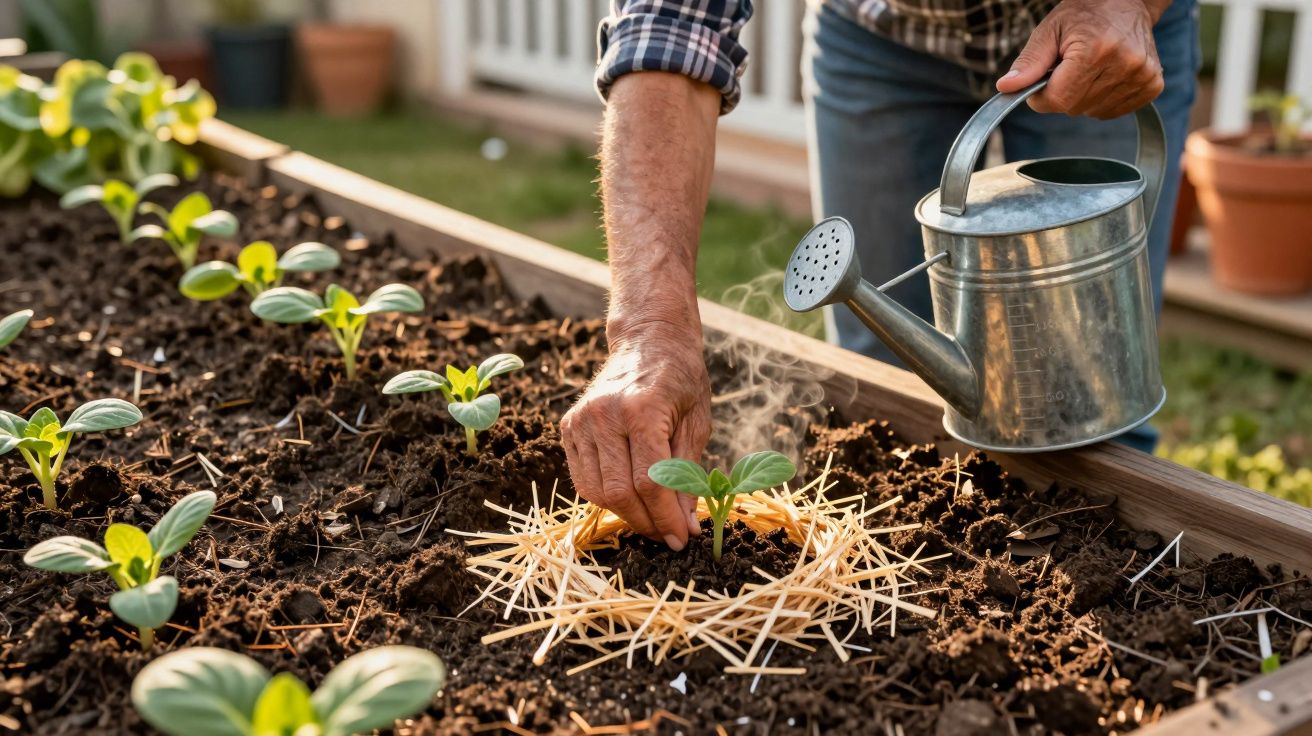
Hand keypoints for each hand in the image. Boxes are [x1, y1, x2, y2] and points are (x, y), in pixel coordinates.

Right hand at [560, 327, 709, 549]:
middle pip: (620, 492)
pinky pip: (583, 477)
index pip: (650, 482)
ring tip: (651, 519)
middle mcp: (604, 414)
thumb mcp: (697, 423)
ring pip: (596, 491)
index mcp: (641, 409)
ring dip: (625, 515)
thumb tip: (686, 526)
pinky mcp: (569, 426)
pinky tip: (630, 497)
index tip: (683, 538)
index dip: (666, 518)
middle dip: (646, 523)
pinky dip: (605, 496)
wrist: (648, 339)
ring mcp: (581, 420)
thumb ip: (687, 476)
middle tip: (668, 536)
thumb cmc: (681, 379)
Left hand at [997, 0, 1167, 118]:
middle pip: (1074, 108)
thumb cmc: (1083, 15)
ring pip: (1093, 112)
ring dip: (1083, 97)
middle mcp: (1125, 64)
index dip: (1042, 96)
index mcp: (1096, 50)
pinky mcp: (1153, 85)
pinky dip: (1102, 100)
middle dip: (1063, 93)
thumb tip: (1006, 87)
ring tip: (1089, 68)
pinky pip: (1113, 111)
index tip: (1042, 80)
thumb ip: (1029, 62)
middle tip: (1068, 67)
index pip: (1058, 99)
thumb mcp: (1049, 31)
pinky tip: (1105, 75)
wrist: (1127, 1)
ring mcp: (1143, 76)